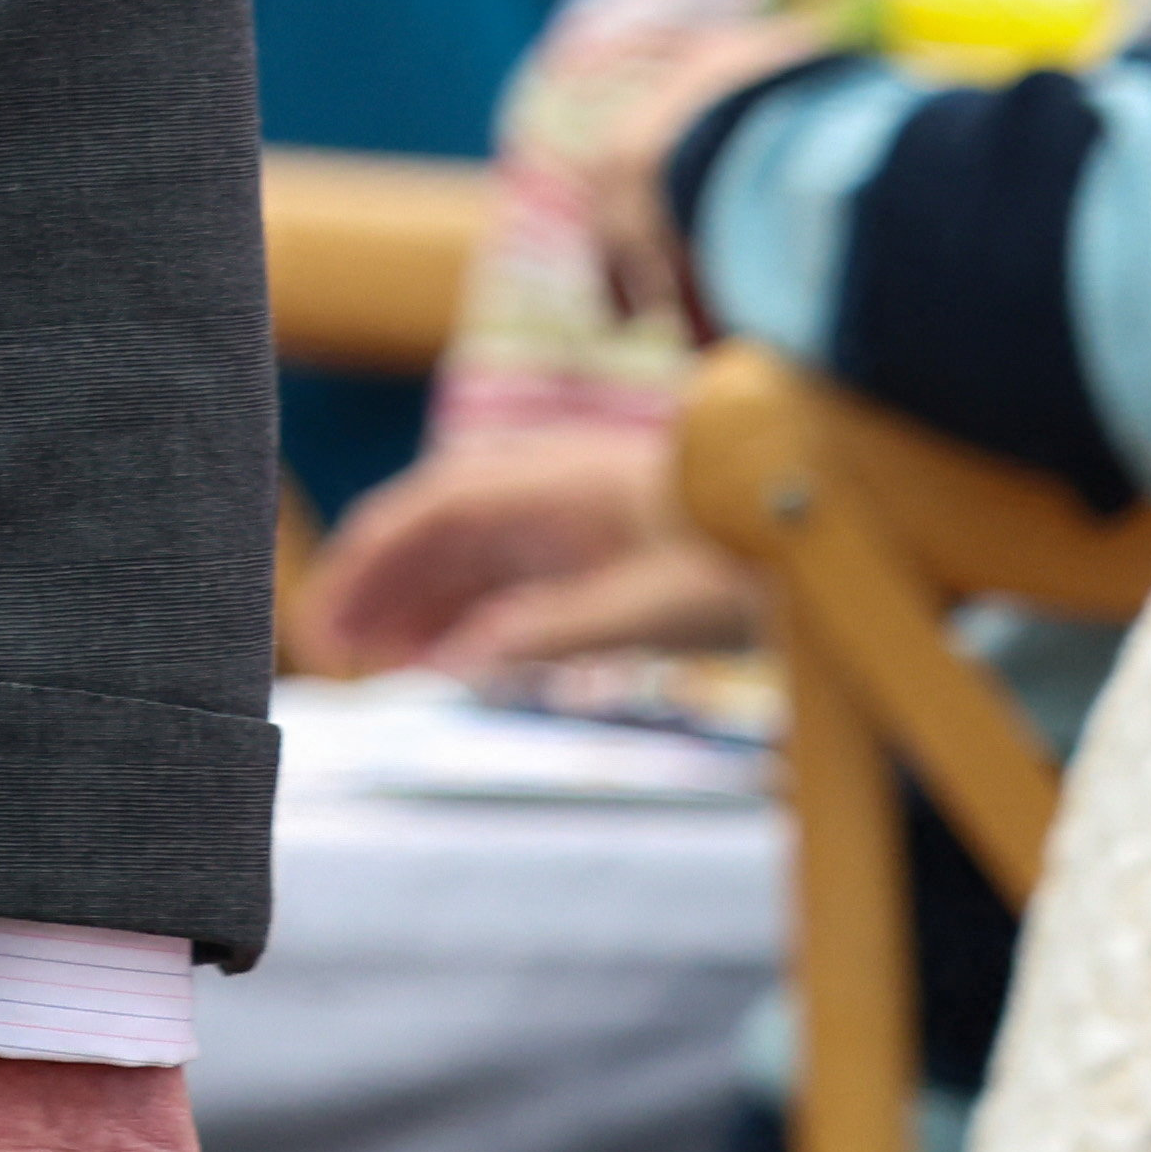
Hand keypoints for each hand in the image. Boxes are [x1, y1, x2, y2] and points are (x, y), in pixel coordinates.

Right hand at [299, 430, 758, 676]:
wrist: (829, 524)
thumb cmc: (748, 561)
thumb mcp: (651, 612)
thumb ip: (547, 634)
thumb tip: (453, 666)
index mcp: (544, 486)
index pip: (420, 517)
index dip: (362, 571)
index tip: (321, 626)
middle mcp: (543, 485)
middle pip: (431, 533)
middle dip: (376, 591)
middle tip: (333, 656)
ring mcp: (569, 507)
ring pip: (467, 553)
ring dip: (418, 603)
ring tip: (381, 663)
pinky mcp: (598, 534)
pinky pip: (509, 567)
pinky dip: (469, 607)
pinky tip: (456, 651)